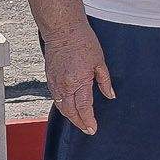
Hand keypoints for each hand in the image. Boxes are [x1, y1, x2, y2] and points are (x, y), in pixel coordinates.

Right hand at [46, 20, 115, 135]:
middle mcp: (64, 85)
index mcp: (79, 82)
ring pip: (61, 106)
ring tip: (79, 121)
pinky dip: (62, 105)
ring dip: (70, 116)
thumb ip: (104, 82)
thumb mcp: (100, 62)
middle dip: (79, 122)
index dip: (88, 121)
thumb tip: (110, 95)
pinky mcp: (49, 77)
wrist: (63, 30)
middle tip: (87, 129)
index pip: (84, 108)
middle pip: (70, 111)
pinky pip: (55, 97)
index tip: (93, 129)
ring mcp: (55, 82)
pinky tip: (68, 107)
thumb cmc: (83, 42)